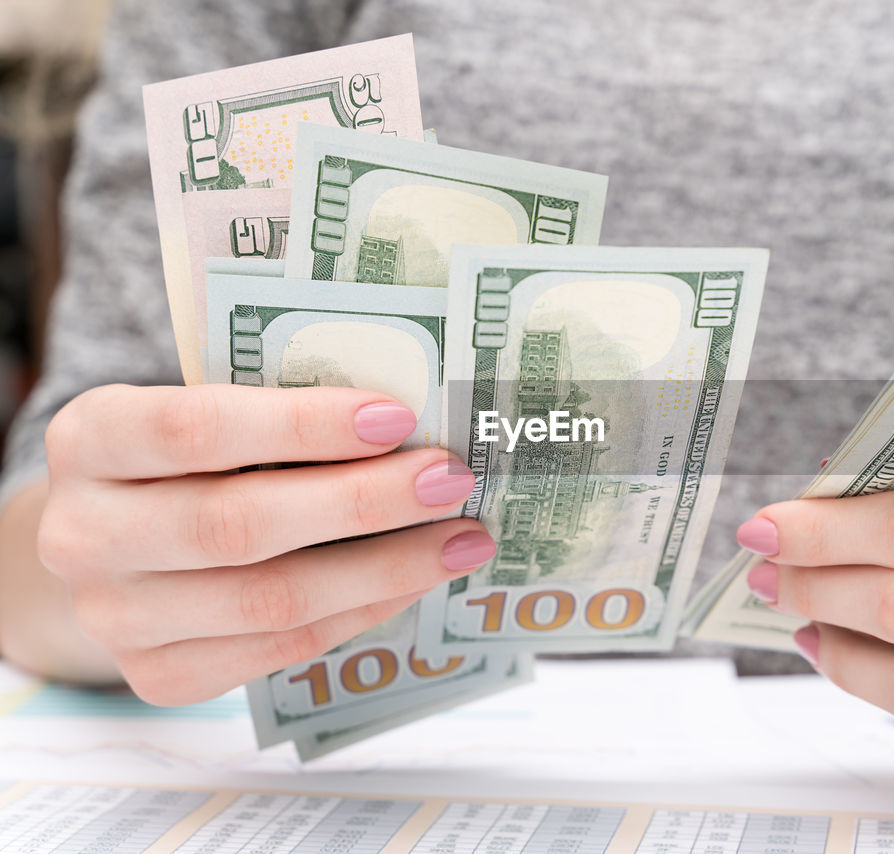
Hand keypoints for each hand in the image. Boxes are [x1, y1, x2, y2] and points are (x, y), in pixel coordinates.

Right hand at [37, 384, 492, 704]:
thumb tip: (414, 421)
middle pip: (238, 524)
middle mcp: (84, 533)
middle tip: (449, 479)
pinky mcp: (161, 677)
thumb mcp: (212, 411)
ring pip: (269, 600)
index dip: (301, 424)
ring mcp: (116, 617)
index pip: (194, 429)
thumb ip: (282, 410)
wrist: (120, 543)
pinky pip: (281, 648)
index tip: (397, 416)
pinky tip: (416, 578)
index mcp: (90, 438)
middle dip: (363, 501)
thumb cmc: (194, 457)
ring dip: (384, 567)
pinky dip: (363, 610)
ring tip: (462, 538)